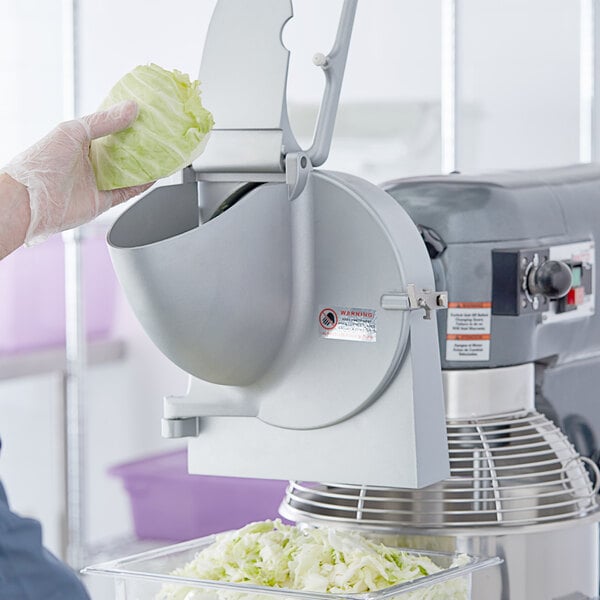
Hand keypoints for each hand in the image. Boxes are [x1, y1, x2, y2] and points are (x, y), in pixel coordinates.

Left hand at [1, 100, 152, 244]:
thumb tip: (131, 108)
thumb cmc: (42, 164)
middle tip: (160, 133)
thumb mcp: (73, 131)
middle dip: (140, 144)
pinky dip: (142, 185)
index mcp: (80, 141)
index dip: (127, 121)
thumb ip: (104, 122)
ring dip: (144, 164)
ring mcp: (98, 181)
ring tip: (163, 153)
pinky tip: (155, 176)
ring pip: (128, 172)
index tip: (146, 114)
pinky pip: (128, 191)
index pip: (109, 128)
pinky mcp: (104, 200)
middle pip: (121, 151)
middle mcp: (90, 161)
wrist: (31, 202)